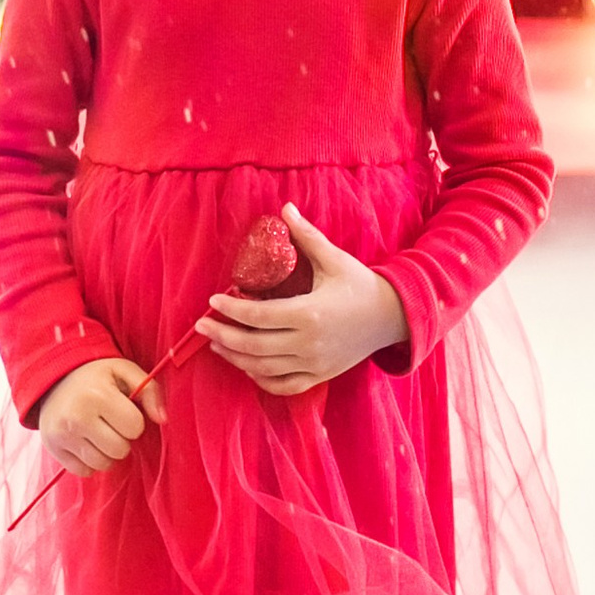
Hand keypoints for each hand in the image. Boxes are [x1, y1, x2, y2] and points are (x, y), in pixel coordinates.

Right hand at [37, 354, 164, 473]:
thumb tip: (163, 419)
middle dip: (121, 438)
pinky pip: (84, 471)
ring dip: (107, 452)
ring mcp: (62, 435)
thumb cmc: (96, 376)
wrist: (53, 377)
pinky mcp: (52, 448)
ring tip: (99, 432)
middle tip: (110, 422)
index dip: (134, 421)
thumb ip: (150, 390)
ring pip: (102, 464)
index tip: (123, 409)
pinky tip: (86, 442)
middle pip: (119, 450)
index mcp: (97, 395)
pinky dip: (89, 461)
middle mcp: (76, 417)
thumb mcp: (125, 371)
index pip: (135, 428)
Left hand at [198, 206, 408, 395]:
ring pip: (263, 368)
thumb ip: (306, 236)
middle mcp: (308, 344)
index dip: (231, 310)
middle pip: (253, 346)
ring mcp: (314, 364)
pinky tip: (247, 366)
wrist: (393, 317)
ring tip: (216, 343)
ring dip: (235, 357)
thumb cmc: (361, 285)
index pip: (258, 316)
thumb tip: (284, 208)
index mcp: (309, 314)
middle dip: (222, 336)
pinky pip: (283, 386)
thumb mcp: (334, 259)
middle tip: (202, 325)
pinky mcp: (320, 376)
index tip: (213, 301)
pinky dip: (261, 379)